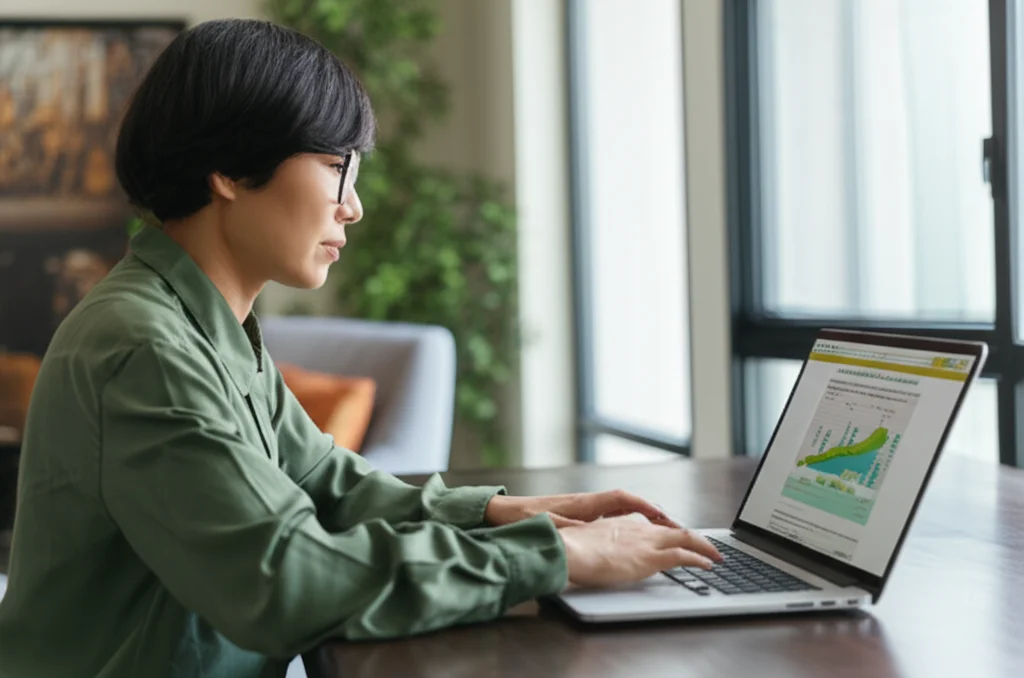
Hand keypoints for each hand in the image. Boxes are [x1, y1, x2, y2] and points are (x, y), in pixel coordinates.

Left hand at [484, 489, 684, 529]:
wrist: (504, 512)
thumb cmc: (523, 518)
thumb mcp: (546, 525)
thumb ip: (566, 528)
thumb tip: (585, 532)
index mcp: (583, 504)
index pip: (620, 499)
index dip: (642, 506)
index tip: (661, 515)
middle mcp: (587, 501)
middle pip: (627, 502)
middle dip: (651, 511)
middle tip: (673, 524)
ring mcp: (584, 506)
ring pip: (621, 507)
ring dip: (642, 514)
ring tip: (662, 527)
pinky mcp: (578, 513)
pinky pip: (611, 512)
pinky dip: (628, 517)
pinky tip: (634, 529)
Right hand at [558, 516, 720, 587]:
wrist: (568, 549)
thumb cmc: (569, 550)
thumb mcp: (585, 545)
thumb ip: (595, 548)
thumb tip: (593, 557)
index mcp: (621, 525)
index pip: (653, 528)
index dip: (668, 533)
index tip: (677, 538)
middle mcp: (637, 530)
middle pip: (674, 530)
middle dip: (693, 538)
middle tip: (706, 546)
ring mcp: (645, 542)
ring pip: (685, 539)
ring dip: (702, 547)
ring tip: (714, 555)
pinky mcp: (650, 558)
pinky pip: (683, 556)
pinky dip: (699, 559)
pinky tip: (708, 564)